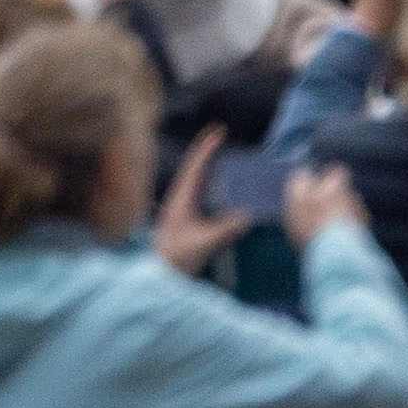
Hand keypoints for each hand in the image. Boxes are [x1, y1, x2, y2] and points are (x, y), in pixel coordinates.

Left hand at [147, 127, 254, 267]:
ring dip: (214, 171)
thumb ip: (225, 229)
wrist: (160, 276)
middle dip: (211, 153)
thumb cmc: (176, 257)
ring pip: (201, 183)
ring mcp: (184, 210)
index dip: (207, 147)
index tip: (219, 131)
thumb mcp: (203, 242)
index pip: (195, 165)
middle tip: (225, 138)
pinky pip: (205, 198)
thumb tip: (248, 216)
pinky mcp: (189, 222)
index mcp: (182, 197)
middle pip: (198, 169)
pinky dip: (217, 190)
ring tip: (232, 162)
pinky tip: (230, 195)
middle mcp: (182, 199)